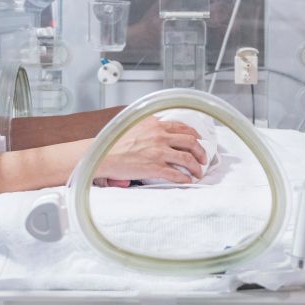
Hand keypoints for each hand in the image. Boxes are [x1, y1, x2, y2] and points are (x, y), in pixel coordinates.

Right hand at [94, 116, 208, 184]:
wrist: (102, 154)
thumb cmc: (114, 142)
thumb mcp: (134, 125)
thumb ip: (149, 126)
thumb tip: (160, 130)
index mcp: (155, 124)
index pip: (182, 127)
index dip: (195, 135)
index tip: (198, 140)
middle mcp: (159, 135)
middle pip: (190, 142)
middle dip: (201, 151)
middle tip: (203, 159)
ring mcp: (158, 152)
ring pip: (187, 158)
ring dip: (196, 167)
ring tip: (198, 172)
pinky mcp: (154, 167)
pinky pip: (176, 174)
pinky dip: (185, 178)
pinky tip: (186, 181)